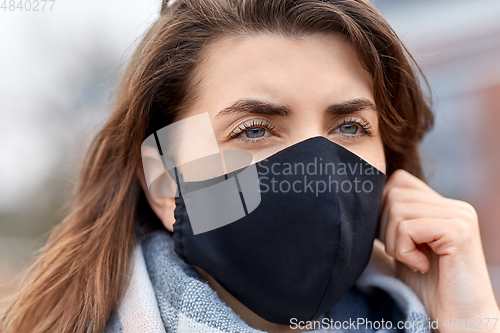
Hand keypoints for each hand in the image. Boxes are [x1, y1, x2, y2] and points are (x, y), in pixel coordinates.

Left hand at [378, 169, 499, 332]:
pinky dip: (404, 251)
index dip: (382, 208)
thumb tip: (365, 195)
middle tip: (404, 254)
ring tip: (414, 261)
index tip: (391, 239)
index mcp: (443, 204)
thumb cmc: (428, 285)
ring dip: (395, 243)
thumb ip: (396, 217)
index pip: (397, 181)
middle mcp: (455, 205)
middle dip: (386, 228)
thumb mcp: (406, 243)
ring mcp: (459, 216)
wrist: (458, 318)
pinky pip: (407, 228)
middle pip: (393, 193)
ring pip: (397, 210)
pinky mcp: (458, 231)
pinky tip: (421, 265)